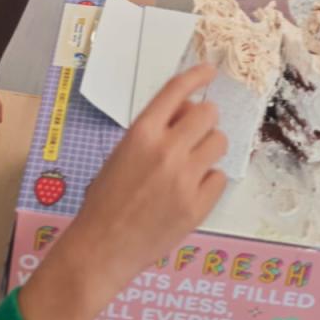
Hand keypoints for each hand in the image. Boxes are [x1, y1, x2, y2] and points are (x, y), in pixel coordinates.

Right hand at [18, 65, 227, 319]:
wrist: (101, 248)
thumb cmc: (105, 199)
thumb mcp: (122, 153)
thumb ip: (153, 132)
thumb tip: (185, 115)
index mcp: (142, 132)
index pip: (177, 90)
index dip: (197, 76)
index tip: (210, 71)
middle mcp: (166, 150)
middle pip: (207, 113)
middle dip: (203, 118)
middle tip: (194, 132)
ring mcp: (184, 179)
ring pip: (219, 142)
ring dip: (209, 147)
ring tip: (192, 163)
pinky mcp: (197, 206)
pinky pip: (219, 177)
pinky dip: (209, 180)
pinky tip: (191, 190)